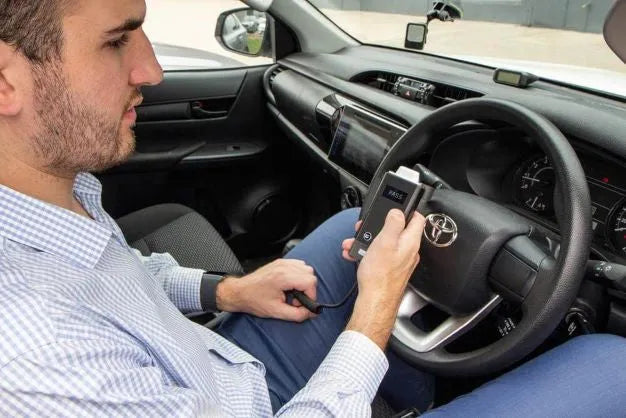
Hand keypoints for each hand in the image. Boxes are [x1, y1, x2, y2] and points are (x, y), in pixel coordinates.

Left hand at [216, 259, 317, 321]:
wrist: (239, 292)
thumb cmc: (254, 300)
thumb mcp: (277, 312)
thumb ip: (298, 314)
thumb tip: (311, 313)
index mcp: (283, 277)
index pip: (310, 282)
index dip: (311, 295)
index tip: (302, 304)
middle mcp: (284, 267)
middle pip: (310, 274)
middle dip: (307, 289)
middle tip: (295, 300)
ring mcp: (282, 263)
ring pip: (305, 268)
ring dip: (303, 282)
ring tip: (292, 293)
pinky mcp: (280, 262)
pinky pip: (298, 265)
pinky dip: (298, 275)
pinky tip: (289, 285)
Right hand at [345, 209, 426, 348]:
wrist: (375, 301)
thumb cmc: (380, 275)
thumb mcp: (385, 241)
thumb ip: (393, 223)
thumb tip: (398, 211)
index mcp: (410, 241)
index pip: (417, 218)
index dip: (407, 209)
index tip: (395, 206)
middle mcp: (408, 251)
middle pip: (398, 230)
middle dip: (379, 227)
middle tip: (368, 227)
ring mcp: (400, 261)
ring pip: (385, 243)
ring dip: (369, 240)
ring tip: (357, 243)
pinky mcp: (390, 270)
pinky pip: (380, 255)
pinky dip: (368, 252)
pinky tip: (357, 255)